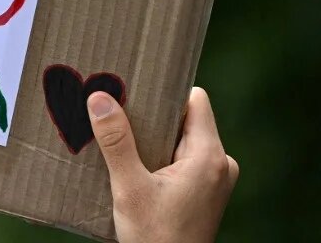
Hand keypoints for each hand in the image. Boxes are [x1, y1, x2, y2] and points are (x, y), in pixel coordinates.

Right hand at [87, 87, 238, 242]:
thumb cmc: (156, 238)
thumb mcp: (129, 187)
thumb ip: (116, 141)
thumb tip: (100, 98)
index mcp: (209, 156)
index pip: (194, 100)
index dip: (165, 93)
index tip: (135, 92)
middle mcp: (220, 164)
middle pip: (186, 119)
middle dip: (153, 118)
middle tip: (120, 115)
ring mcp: (215, 180)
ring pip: (183, 141)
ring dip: (154, 140)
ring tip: (123, 144)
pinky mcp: (206, 193)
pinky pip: (183, 161)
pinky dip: (160, 159)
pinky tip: (133, 167)